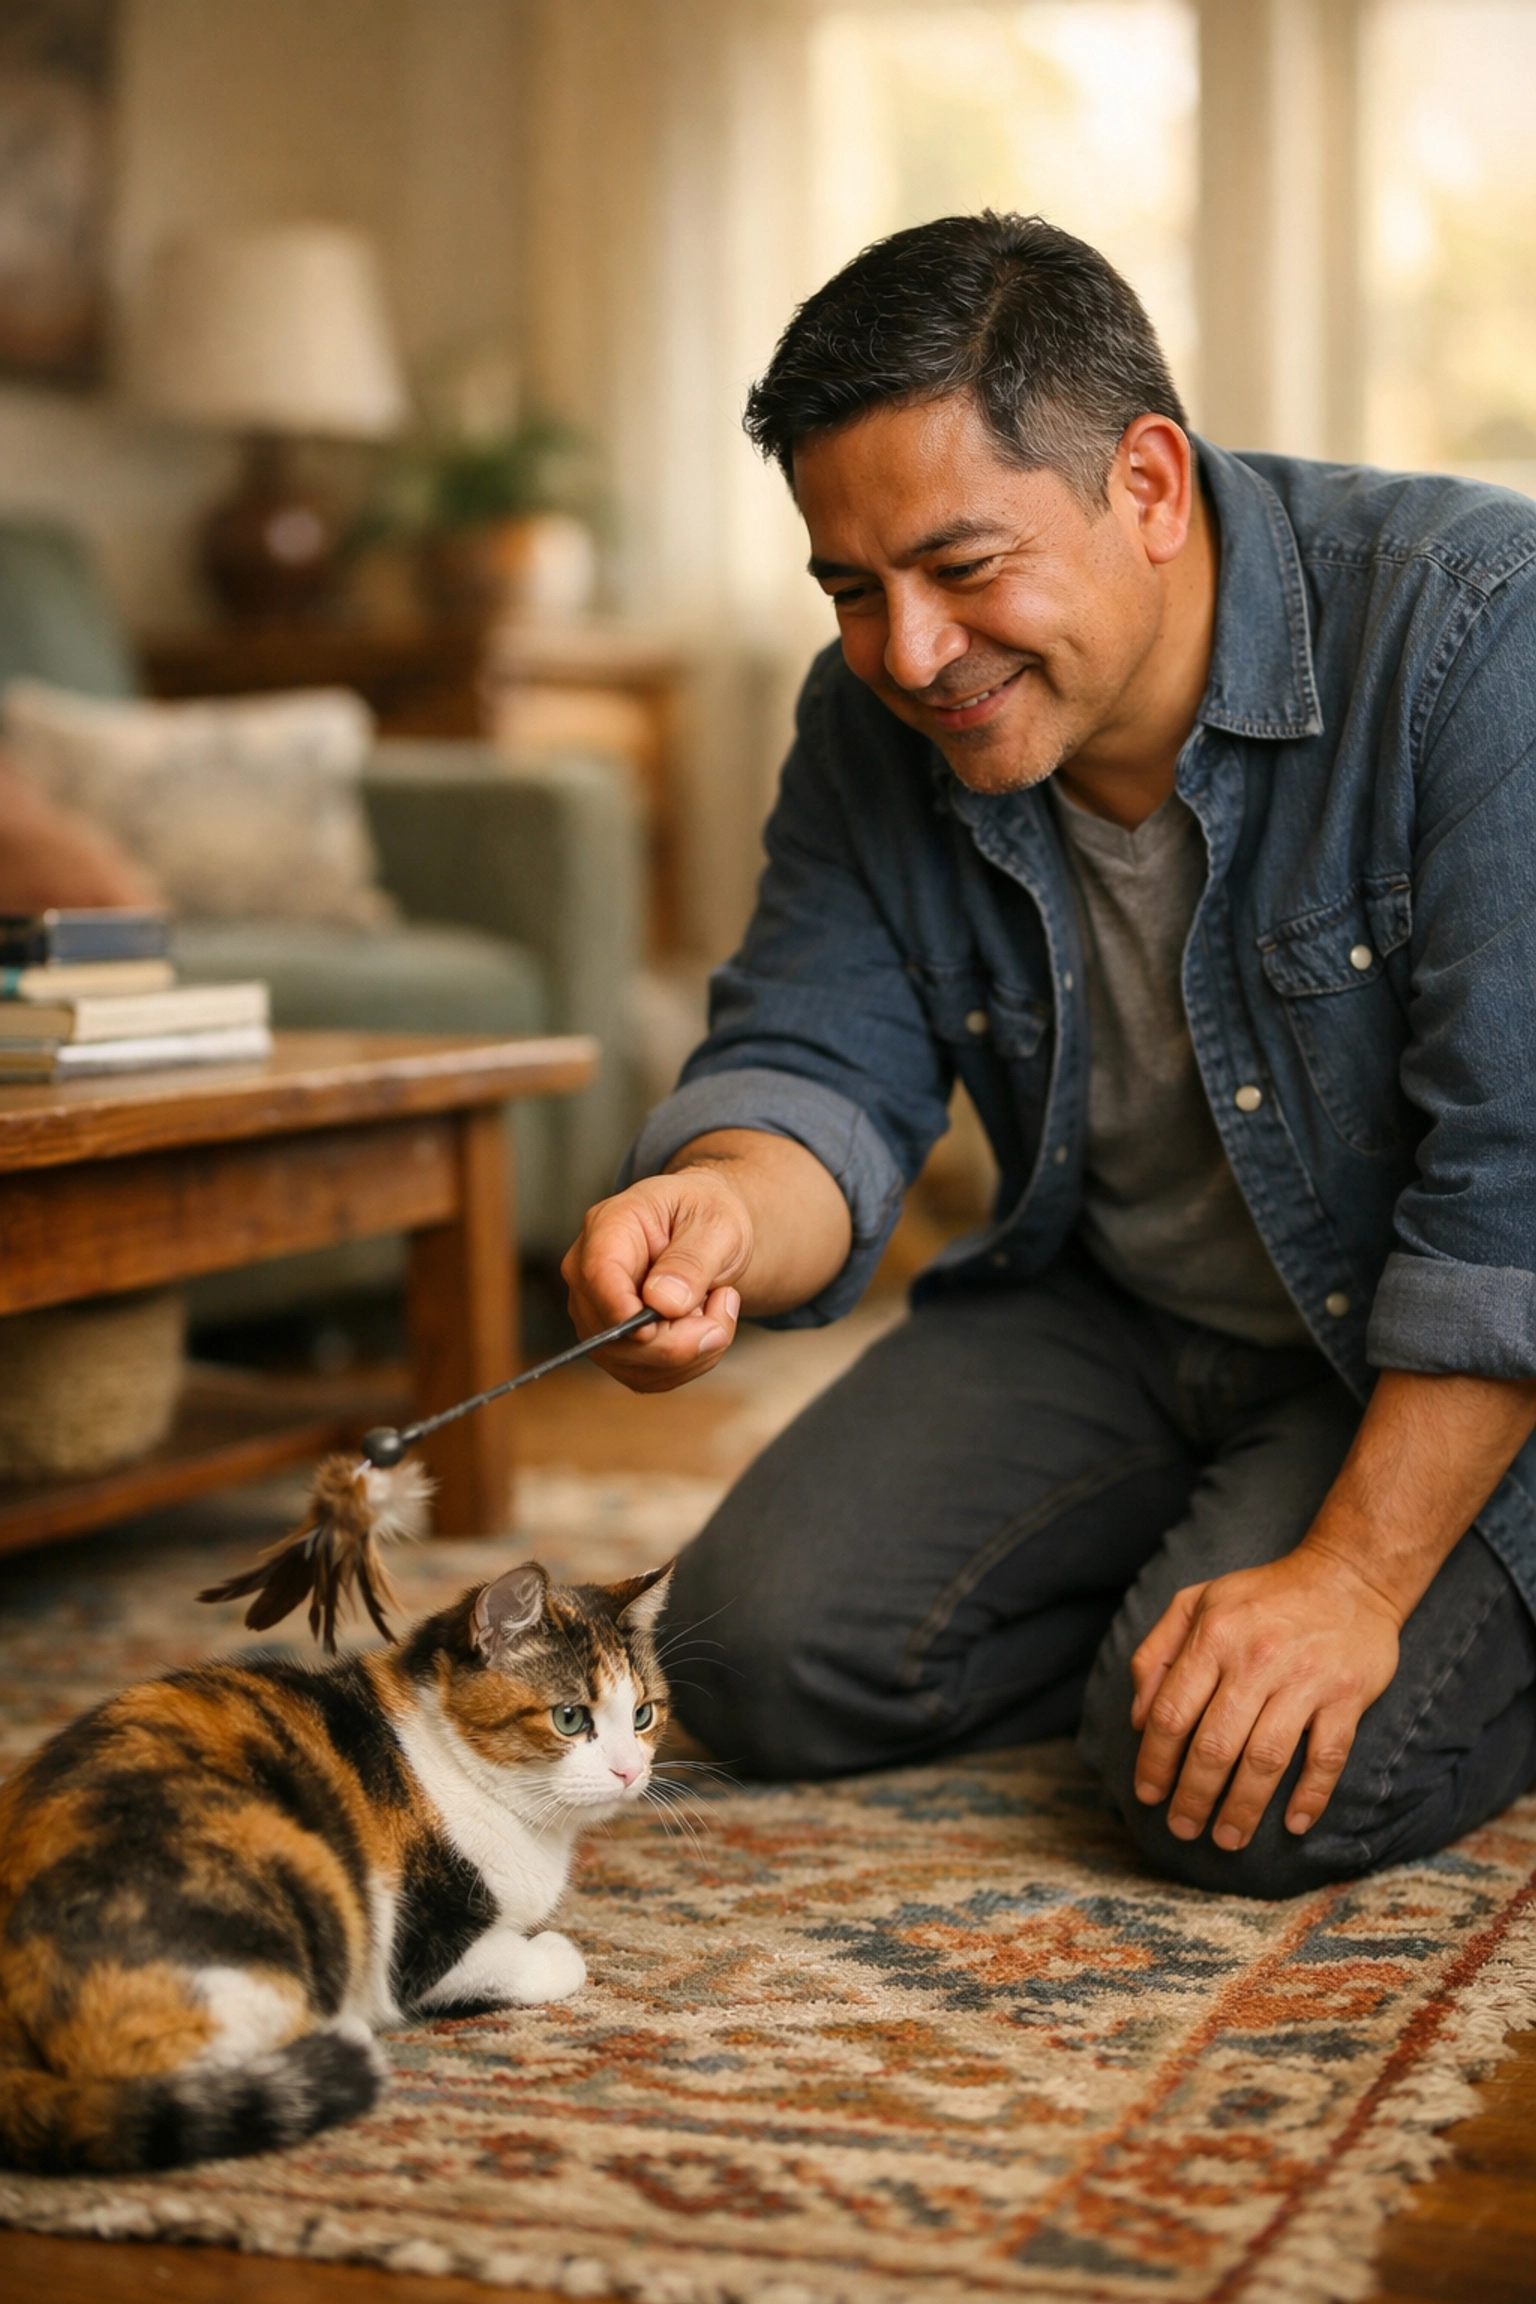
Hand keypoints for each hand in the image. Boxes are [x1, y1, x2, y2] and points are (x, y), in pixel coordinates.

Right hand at [560, 1168, 748, 1392]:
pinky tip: (704, 1328)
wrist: (707, 1232)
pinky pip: (646, 1377)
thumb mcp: (716, 1223)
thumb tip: (661, 1302)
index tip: (657, 1327)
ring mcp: (597, 1314)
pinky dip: (688, 1365)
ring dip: (691, 1353)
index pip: (597, 1274)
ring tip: (718, 1307)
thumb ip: (691, 1260)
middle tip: (726, 1304)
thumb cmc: (706, 1216)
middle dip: (679, 1338)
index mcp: (609, 1226)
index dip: (622, 1310)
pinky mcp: (615, 1346)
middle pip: (611, 1331)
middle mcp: (590, 1274)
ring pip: (631, 1364)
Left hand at [1129, 1548, 1401, 1849]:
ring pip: (1265, 1759)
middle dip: (1193, 1796)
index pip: (1171, 1713)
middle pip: (1213, 1745)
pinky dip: (1311, 1795)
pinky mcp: (1346, 1695)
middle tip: (1184, 1829)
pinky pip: (1326, 1756)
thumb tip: (1137, 1717)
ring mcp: (1304, 1679)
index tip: (1148, 1795)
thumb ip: (1157, 1653)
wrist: (1348, 1576)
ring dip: (1243, 1808)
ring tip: (1228, 1838)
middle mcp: (1255, 1659)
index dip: (1154, 1761)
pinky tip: (1295, 1823)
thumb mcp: (1196, 1602)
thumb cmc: (1262, 1596)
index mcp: (1213, 1636)